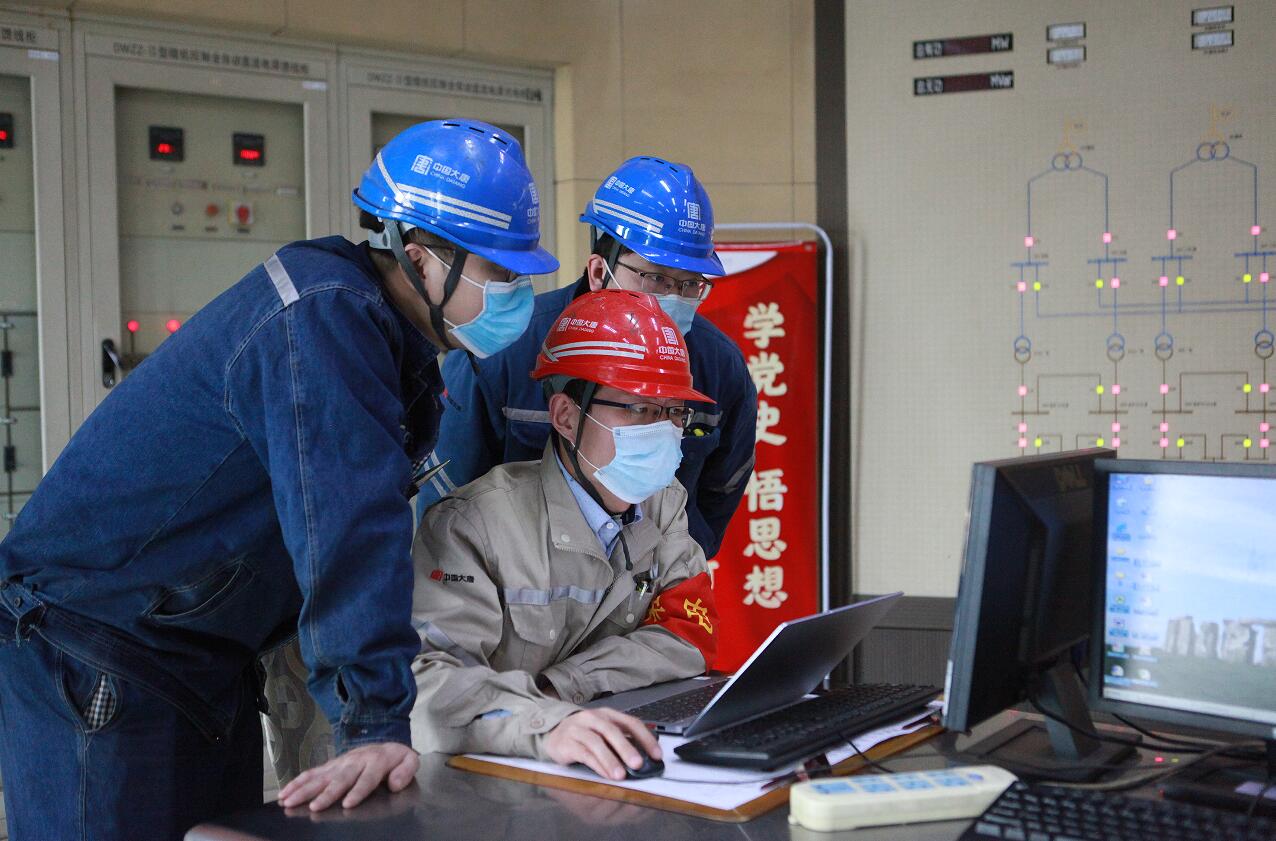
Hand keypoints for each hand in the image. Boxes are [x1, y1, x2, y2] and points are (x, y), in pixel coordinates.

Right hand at [277, 741, 418, 810]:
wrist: (384, 742)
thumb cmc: (395, 758)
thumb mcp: (409, 760)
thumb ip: (406, 770)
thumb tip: (396, 783)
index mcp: (376, 761)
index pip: (366, 778)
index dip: (357, 791)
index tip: (348, 804)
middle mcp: (355, 761)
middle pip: (340, 779)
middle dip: (327, 793)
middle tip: (315, 806)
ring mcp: (340, 763)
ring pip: (321, 776)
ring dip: (305, 789)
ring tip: (291, 801)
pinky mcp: (330, 765)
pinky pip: (312, 773)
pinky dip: (297, 782)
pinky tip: (285, 792)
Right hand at [542, 708, 660, 780]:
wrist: (553, 733)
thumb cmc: (584, 734)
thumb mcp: (603, 732)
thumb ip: (621, 741)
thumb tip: (644, 758)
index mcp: (607, 714)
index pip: (630, 723)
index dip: (646, 738)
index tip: (657, 755)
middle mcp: (593, 718)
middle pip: (612, 731)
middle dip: (627, 749)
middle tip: (638, 764)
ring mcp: (578, 729)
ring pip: (596, 743)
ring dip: (610, 760)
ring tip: (621, 775)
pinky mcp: (566, 743)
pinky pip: (584, 754)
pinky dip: (597, 765)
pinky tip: (605, 774)